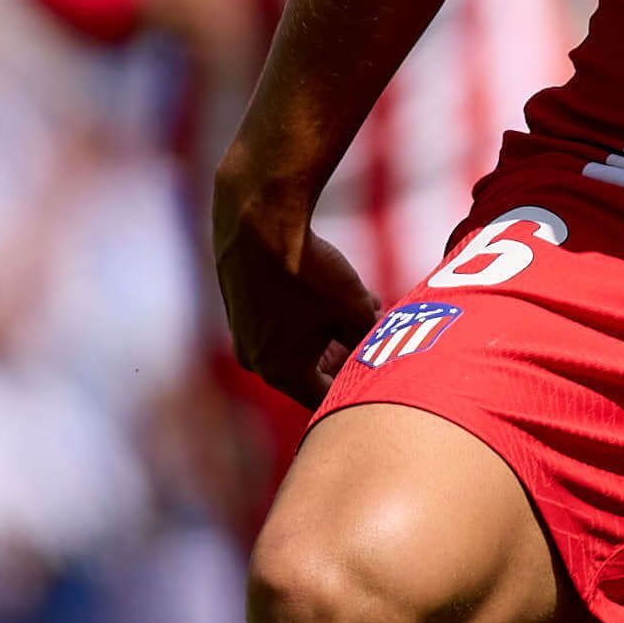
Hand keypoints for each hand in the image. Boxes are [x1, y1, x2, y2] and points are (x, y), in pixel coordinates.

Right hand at [209, 168, 378, 409]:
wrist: (260, 222)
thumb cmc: (310, 273)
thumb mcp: (354, 312)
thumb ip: (368, 344)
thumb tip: (379, 356)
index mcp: (281, 373)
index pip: (325, 400)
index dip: (358, 389)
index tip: (383, 378)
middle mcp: (256, 360)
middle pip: (311, 373)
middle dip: (349, 355)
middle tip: (380, 337)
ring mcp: (244, 333)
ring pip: (298, 342)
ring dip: (334, 331)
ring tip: (369, 308)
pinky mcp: (240, 305)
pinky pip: (281, 321)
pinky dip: (310, 313)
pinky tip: (340, 290)